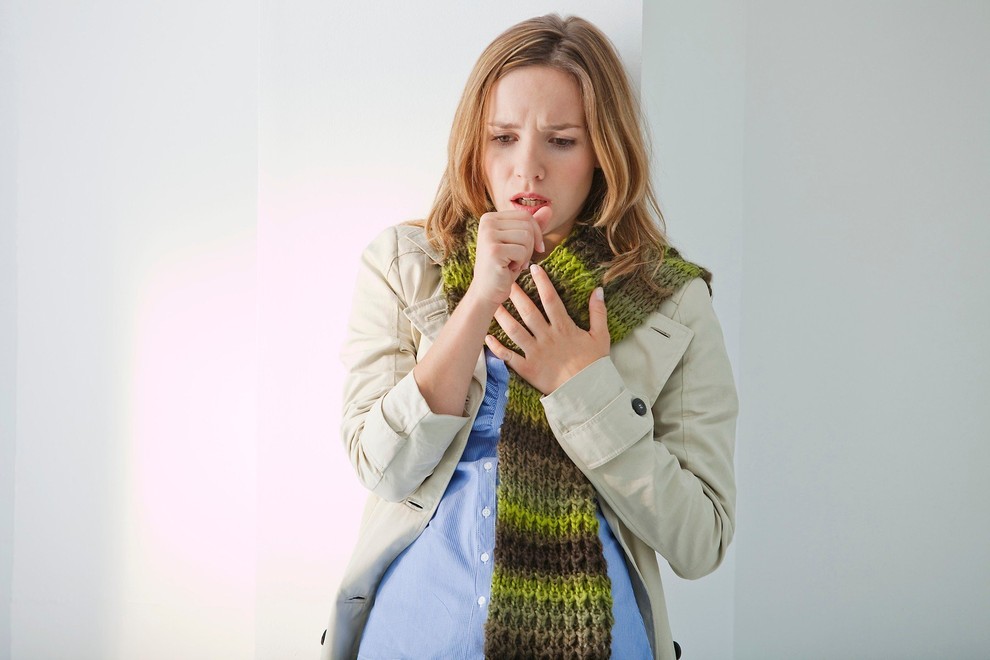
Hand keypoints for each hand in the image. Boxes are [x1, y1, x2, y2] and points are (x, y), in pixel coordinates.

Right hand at [466, 207, 547, 307]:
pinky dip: (520, 263)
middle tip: (517, 259)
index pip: (525, 216)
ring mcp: (488, 235)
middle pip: (528, 225)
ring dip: (525, 255)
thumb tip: (549, 209)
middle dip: (529, 246)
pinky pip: (522, 251)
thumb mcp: (520, 244)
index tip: (528, 250)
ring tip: (512, 263)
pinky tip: (508, 269)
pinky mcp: (493, 250)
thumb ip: (532, 226)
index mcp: (490, 217)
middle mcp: (486, 222)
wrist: (487, 291)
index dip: (535, 233)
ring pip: (527, 237)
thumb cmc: (504, 267)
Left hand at [485, 263, 609, 394]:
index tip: (533, 268)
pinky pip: (509, 356)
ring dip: (502, 316)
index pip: (551, 299)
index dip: (542, 283)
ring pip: (515, 331)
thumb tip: (598, 290)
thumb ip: (598, 312)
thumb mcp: (601, 336)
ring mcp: (535, 353)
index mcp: (564, 327)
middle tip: (505, 280)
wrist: (587, 392)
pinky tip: (487, 337)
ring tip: (492, 303)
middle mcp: (547, 337)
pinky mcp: (528, 368)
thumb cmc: (594, 364)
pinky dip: (497, 347)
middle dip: (516, 294)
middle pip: (528, 311)